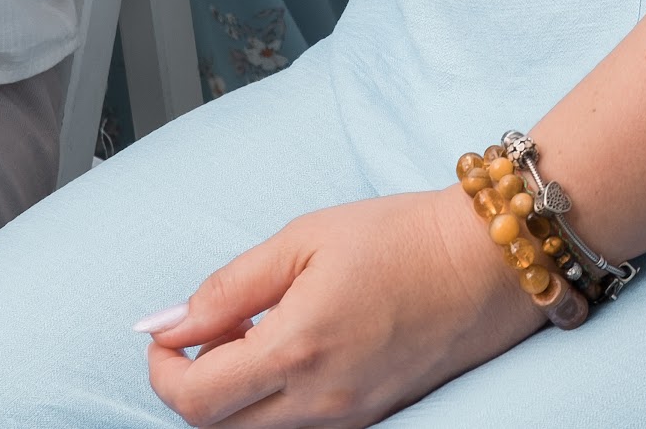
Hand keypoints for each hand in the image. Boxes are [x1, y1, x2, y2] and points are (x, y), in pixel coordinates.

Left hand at [142, 186, 540, 426]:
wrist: (483, 262)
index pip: (195, 399)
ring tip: (257, 330)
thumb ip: (231, 286)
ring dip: (234, 394)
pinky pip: (296, 425)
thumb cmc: (399, 236)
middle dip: (192, 385)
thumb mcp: (306, 237)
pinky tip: (295, 347)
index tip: (164, 335)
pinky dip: (274, 398)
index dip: (162, 371)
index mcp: (296, 348)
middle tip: (206, 331)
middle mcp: (317, 399)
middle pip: (217, 428)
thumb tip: (170, 323)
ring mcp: (345, 417)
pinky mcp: (368, 418)